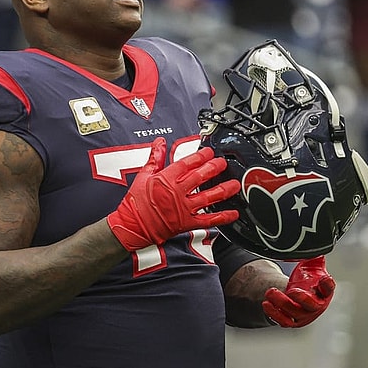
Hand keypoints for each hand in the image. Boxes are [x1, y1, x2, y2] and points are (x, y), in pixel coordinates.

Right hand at [107, 137, 239, 250]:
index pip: (187, 163)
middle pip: (200, 177)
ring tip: (235, 184)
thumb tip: (159, 142)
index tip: (209, 152)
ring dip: (224, 190)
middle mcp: (177, 192)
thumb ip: (155, 158)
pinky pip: (208, 220)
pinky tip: (233, 213)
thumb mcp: (143, 175)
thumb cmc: (136, 202)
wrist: (132, 226)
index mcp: (166, 179)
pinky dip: (222, 217)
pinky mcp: (186, 223)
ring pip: (208, 197)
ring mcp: (183, 208)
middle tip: (223, 163)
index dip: (200, 156)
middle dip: (214, 168)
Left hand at [262, 256, 334, 327]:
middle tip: (291, 290)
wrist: (298, 294)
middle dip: (302, 299)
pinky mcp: (292, 321)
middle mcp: (316, 305)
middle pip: (312, 306)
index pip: (329, 288)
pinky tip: (266, 303)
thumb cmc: (308, 279)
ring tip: (270, 292)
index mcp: (324, 292)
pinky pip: (284, 321)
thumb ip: (313, 256)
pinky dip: (274, 313)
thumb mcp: (311, 266)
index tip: (324, 278)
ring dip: (282, 304)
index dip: (328, 285)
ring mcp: (304, 315)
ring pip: (294, 313)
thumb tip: (312, 243)